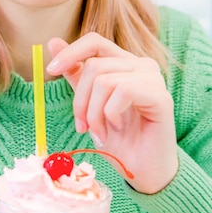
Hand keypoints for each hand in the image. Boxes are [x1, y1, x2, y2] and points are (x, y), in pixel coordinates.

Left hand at [47, 33, 178, 193]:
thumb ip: (75, 73)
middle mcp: (141, 65)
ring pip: (104, 80)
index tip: (51, 70)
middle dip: (80, 100)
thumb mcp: (89, 104)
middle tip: (82, 126)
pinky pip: (123, 91)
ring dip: (94, 112)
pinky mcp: (160, 96)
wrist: (142, 171)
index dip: (70, 52)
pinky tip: (117, 127)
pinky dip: (111, 113)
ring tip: (99, 131)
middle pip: (94, 66)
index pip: (94, 41)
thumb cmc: (120, 139)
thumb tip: (53, 42)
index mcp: (124, 63)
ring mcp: (153, 79)